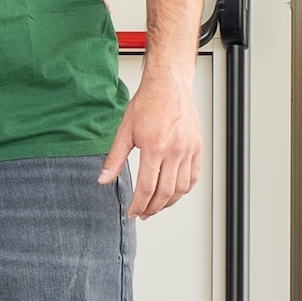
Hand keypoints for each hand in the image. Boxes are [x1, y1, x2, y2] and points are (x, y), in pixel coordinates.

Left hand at [100, 67, 201, 218]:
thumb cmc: (147, 105)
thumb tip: (103, 179)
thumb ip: (114, 159)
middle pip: (165, 192)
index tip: (132, 213)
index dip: (138, 204)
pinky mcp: (198, 149)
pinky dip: (184, 189)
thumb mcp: (124, 132)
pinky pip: (193, 177)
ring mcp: (189, 151)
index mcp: (154, 147)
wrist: (169, 87)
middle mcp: (175, 151)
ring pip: (182, 188)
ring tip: (156, 206)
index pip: (147, 187)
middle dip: (152, 208)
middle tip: (143, 214)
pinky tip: (173, 193)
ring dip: (169, 202)